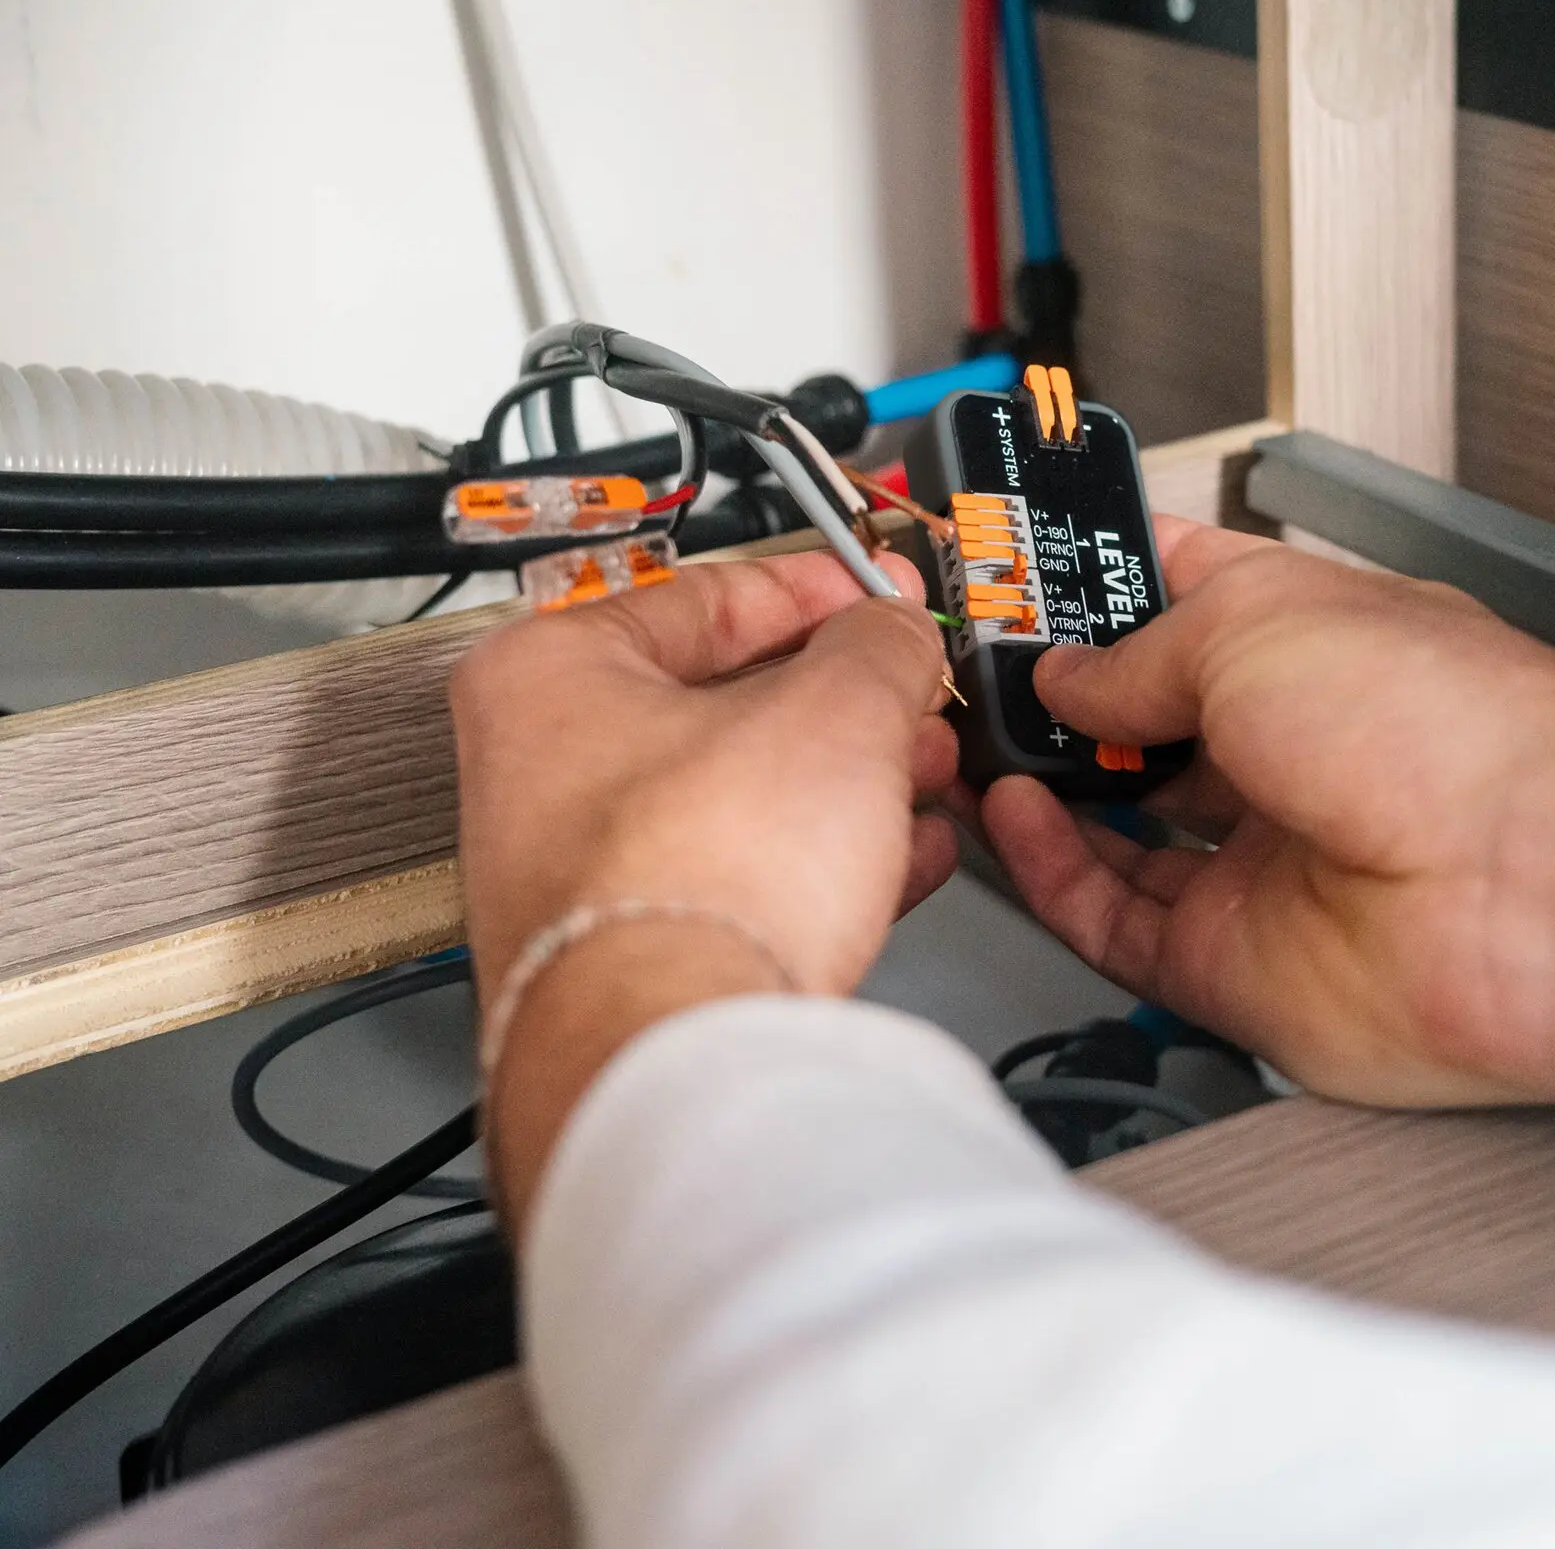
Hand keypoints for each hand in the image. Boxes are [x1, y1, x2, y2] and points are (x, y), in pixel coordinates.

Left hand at [451, 551, 955, 1215]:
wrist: (678, 1060)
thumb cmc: (697, 881)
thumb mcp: (833, 710)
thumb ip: (875, 644)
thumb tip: (890, 627)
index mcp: (546, 677)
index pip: (700, 595)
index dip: (814, 588)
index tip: (872, 595)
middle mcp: (538, 776)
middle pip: (720, 703)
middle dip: (841, 699)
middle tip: (907, 691)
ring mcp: (579, 879)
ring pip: (737, 798)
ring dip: (846, 782)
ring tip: (922, 773)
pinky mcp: (630, 962)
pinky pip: (740, 882)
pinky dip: (820, 863)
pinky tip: (901, 860)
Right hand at [983, 518, 1554, 1152]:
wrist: (1533, 889)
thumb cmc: (1452, 729)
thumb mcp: (1251, 626)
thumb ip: (1136, 654)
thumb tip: (1068, 671)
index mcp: (1303, 638)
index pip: (1179, 591)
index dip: (1096, 575)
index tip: (1014, 564)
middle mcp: (1283, 744)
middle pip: (1140, 713)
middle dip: (1053, 687)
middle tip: (969, 663)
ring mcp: (1258, 854)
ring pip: (1114, 821)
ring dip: (1038, 780)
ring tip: (967, 736)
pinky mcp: (1231, 957)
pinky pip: (1109, 913)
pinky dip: (1048, 866)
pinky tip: (1010, 814)